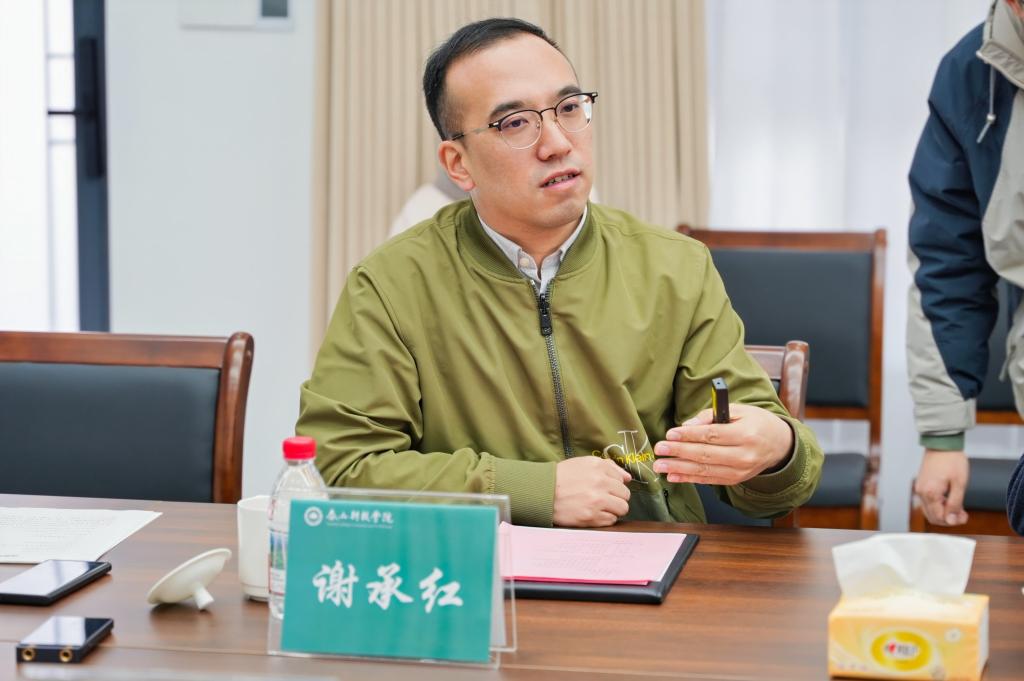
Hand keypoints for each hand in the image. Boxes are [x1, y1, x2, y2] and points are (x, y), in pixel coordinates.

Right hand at [552, 457, 630, 526]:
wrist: (542, 492)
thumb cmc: (562, 477)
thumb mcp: (584, 463)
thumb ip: (609, 467)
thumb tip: (628, 478)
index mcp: (598, 467)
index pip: (622, 480)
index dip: (615, 486)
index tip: (605, 488)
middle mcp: (600, 482)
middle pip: (625, 495)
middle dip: (616, 498)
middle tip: (603, 499)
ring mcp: (597, 501)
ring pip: (622, 508)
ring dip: (613, 509)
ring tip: (600, 507)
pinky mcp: (591, 517)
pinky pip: (611, 520)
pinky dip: (605, 518)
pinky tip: (593, 513)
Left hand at [652, 404, 792, 484]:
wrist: (779, 445)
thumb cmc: (756, 423)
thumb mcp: (739, 410)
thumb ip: (711, 415)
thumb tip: (687, 425)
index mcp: (746, 434)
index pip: (712, 435)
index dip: (689, 435)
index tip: (670, 434)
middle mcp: (744, 455)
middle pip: (706, 454)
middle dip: (679, 452)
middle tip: (659, 450)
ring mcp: (740, 471)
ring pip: (705, 470)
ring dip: (679, 468)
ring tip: (660, 466)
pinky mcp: (735, 480)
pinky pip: (709, 480)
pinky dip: (689, 478)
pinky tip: (673, 476)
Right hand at [914, 449, 968, 525]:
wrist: (942, 444)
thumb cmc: (952, 461)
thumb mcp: (959, 484)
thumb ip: (955, 504)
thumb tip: (952, 520)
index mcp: (930, 493)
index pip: (939, 518)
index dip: (953, 521)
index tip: (964, 516)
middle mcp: (922, 493)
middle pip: (933, 517)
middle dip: (948, 519)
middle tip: (962, 513)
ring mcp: (920, 489)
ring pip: (930, 510)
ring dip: (944, 512)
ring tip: (958, 506)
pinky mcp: (922, 485)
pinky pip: (929, 502)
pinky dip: (939, 505)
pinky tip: (949, 499)